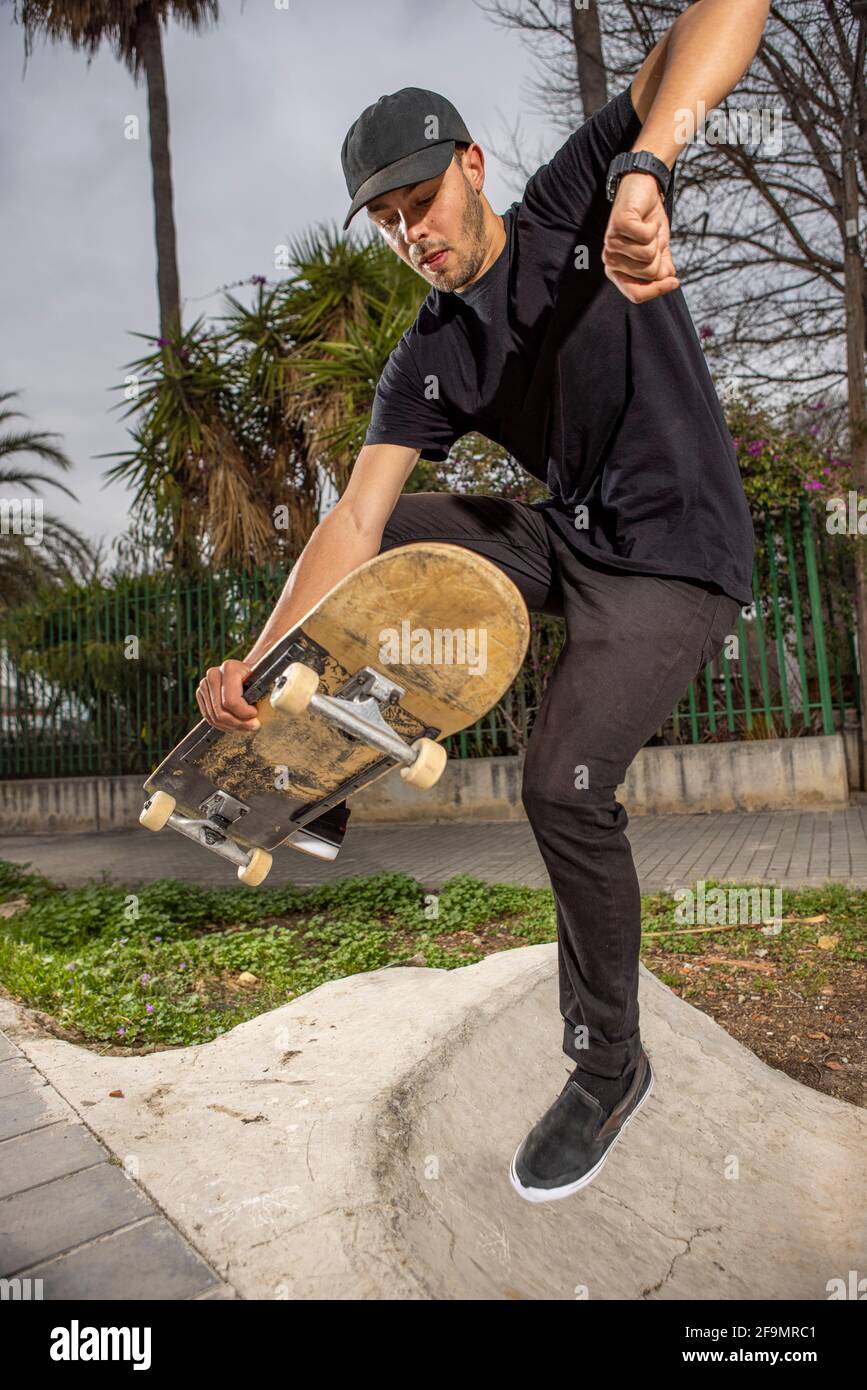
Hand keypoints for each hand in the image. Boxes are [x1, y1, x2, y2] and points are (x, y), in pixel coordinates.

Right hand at [196, 658, 260, 732]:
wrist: (247, 671)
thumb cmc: (258, 678)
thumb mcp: (265, 683)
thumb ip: (266, 694)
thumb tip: (265, 711)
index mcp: (229, 668)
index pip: (231, 702)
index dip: (244, 714)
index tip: (256, 715)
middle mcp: (213, 674)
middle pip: (220, 712)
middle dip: (238, 723)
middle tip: (253, 726)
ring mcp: (204, 684)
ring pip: (213, 717)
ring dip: (231, 726)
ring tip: (246, 726)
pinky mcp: (201, 694)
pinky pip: (208, 717)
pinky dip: (222, 725)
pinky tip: (235, 724)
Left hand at [602, 172, 679, 302]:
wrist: (645, 189)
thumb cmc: (649, 222)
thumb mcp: (659, 250)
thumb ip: (662, 270)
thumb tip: (669, 281)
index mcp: (617, 272)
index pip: (636, 294)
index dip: (657, 290)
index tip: (674, 282)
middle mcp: (610, 260)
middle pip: (647, 274)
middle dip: (659, 255)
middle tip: (653, 239)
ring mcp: (611, 242)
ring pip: (647, 256)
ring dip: (656, 239)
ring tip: (649, 227)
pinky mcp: (618, 225)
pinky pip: (645, 237)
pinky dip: (654, 226)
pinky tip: (648, 219)